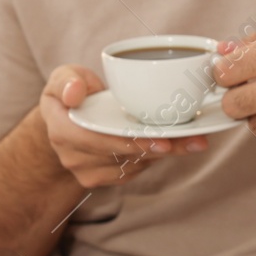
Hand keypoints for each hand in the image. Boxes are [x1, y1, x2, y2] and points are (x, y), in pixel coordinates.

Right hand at [39, 65, 208, 187]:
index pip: (96, 141)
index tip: (161, 140)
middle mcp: (72, 156)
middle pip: (122, 156)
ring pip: (132, 166)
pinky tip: (174, 145)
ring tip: (193, 141)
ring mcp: (87, 171)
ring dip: (163, 154)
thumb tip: (73, 94)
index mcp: (61, 131)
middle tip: (193, 141)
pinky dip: (155, 159)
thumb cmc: (71, 93)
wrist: (68, 120)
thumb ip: (66, 81)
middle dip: (159, 148)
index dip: (129, 142)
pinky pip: (133, 171)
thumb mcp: (64, 77)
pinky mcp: (103, 178)